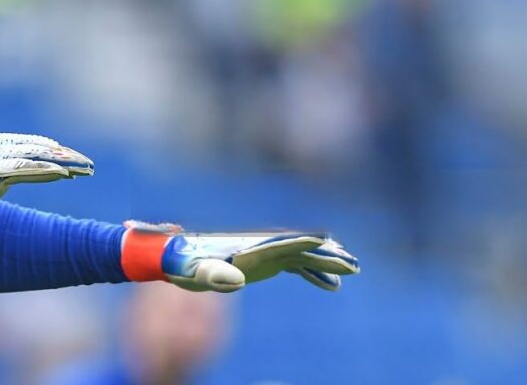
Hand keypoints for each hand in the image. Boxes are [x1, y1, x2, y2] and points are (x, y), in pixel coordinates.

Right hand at [0, 133, 93, 231]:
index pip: (28, 145)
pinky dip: (47, 171)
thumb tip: (5, 180)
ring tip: (85, 169)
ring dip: (65, 164)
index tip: (70, 158)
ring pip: (38, 158)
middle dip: (65, 156)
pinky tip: (64, 174)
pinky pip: (26, 171)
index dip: (52, 150)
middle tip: (88, 164)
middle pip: (38, 148)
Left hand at [121, 222, 358, 292]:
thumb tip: (236, 281)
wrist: (174, 258)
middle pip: (298, 249)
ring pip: (301, 256)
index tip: (327, 242)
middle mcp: (259, 247)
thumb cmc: (183, 265)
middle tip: (353, 263)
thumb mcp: (195, 273)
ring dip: (325, 263)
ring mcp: (263, 254)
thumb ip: (214, 275)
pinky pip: (295, 267)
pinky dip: (313, 274)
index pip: (280, 244)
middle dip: (325, 255)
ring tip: (352, 270)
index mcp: (247, 248)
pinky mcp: (263, 264)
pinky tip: (331, 285)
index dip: (303, 243)